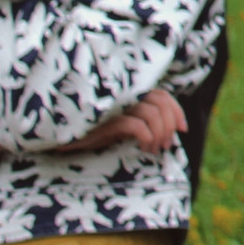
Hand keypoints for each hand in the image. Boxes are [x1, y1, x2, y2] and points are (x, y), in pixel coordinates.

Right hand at [56, 89, 186, 153]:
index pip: (162, 95)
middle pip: (160, 103)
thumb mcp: (123, 128)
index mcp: (130, 97)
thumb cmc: (94, 135)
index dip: (177, 111)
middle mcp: (124, 98)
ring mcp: (114, 109)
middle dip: (169, 125)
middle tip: (164, 145)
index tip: (182, 130)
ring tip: (152, 148)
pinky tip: (143, 147)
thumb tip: (173, 133)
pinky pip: (135, 124)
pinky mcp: (105, 122)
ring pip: (151, 113)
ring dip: (159, 133)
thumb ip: (144, 124)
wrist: (61, 141)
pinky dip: (147, 136)